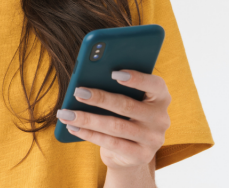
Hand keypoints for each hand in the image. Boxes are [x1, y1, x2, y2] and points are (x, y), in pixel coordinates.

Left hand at [56, 70, 170, 170]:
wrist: (130, 154)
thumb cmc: (124, 116)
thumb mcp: (127, 101)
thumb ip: (117, 89)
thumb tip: (89, 80)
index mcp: (161, 98)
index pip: (155, 85)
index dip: (137, 78)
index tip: (113, 73)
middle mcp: (161, 119)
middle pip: (127, 105)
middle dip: (100, 98)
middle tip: (78, 92)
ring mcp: (153, 139)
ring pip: (116, 126)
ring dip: (87, 119)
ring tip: (67, 113)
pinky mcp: (141, 156)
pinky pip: (111, 143)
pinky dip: (89, 134)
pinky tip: (73, 127)